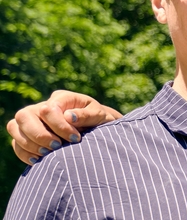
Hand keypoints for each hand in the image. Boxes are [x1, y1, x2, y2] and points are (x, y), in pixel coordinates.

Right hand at [6, 90, 121, 164]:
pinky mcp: (28, 135)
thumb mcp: (99, 115)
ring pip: (15, 127)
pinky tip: (38, 160)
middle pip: (24, 115)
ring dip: (29, 143)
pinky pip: (16, 142)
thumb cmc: (98, 120)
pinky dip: (24, 152)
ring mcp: (32, 120)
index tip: (75, 139)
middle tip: (57, 146)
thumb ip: (86, 115)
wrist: (96, 129)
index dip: (60, 126)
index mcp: (61, 98)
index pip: (49, 109)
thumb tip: (68, 116)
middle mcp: (42, 107)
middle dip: (39, 134)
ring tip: (48, 154)